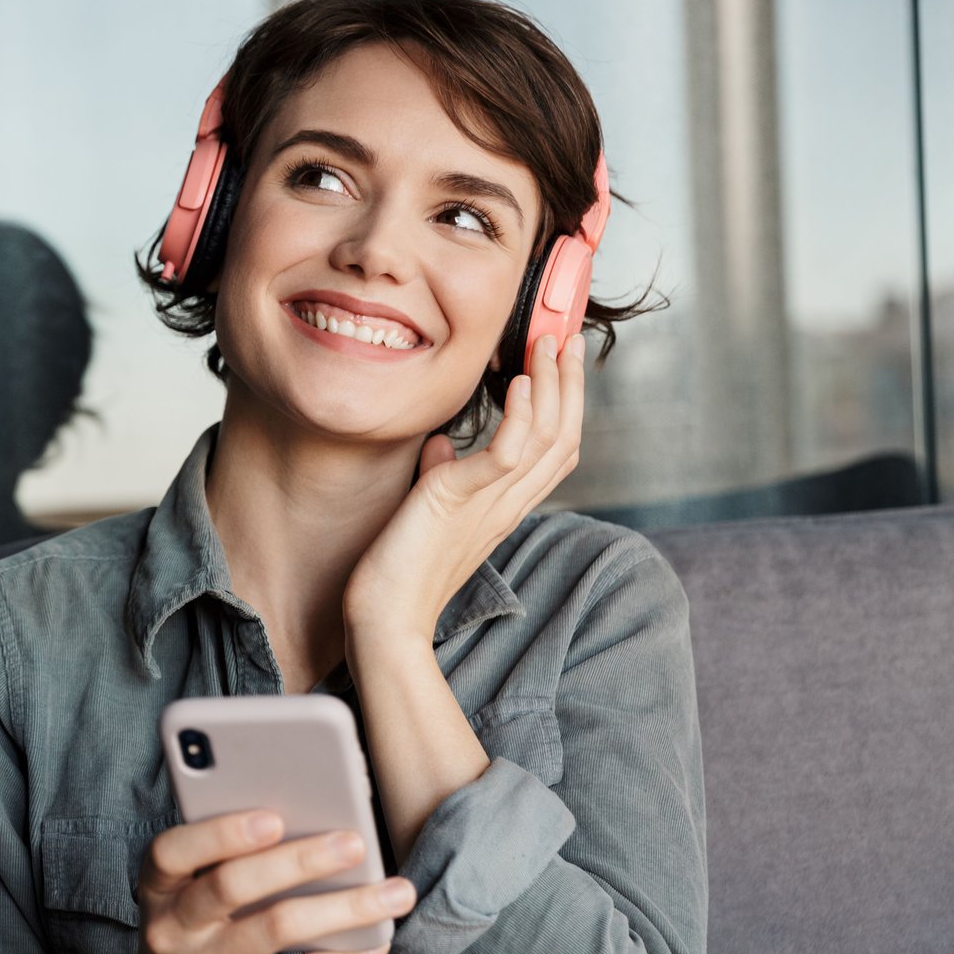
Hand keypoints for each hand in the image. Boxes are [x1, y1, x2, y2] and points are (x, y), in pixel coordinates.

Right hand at [109, 809, 416, 953]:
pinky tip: (376, 942)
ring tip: (394, 893)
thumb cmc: (192, 940)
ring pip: (277, 927)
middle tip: (355, 844)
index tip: (274, 816)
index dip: (220, 833)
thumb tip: (313, 828)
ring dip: (343, 906)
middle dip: (300, 860)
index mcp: (158, 887)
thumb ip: (224, 866)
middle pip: (232, 885)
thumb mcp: (185, 901)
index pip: (172, 851)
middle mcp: (169, 928)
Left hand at [343, 329, 587, 641]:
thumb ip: (442, 476)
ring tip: (548, 342)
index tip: (561, 361)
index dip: (565, 403)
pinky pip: (508, 456)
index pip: (554, 450)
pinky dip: (520, 417)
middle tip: (569, 335)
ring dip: (552, 385)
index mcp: (504, 506)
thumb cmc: (398, 571)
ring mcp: (490, 504)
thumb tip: (439, 444)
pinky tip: (519, 384)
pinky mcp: (461, 502)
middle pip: (564, 436)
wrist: (383, 619)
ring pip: (548, 438)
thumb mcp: (428, 512)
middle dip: (570, 382)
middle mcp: (508, 504)